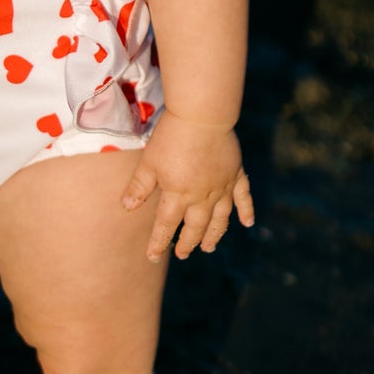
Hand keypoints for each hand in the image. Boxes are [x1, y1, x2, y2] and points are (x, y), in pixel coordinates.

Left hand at [120, 109, 254, 262]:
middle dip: (188, 243)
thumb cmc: (171, 137)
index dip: (158, 242)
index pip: (166, 225)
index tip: (152, 257)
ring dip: (214, 235)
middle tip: (182, 254)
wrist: (202, 116)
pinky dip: (246, 211)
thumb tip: (126, 208)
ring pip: (219, 218)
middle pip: (195, 226)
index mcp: (178, 195)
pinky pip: (244, 197)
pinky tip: (248, 223)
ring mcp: (222, 187)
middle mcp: (202, 197)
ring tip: (209, 248)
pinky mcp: (236, 174)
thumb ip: (139, 187)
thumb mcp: (149, 162)